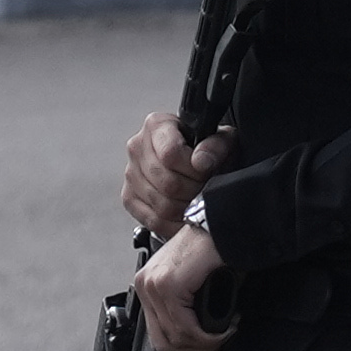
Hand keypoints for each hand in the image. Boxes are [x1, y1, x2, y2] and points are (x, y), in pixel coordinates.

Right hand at [120, 112, 224, 241]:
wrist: (195, 161)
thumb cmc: (206, 150)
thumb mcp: (221, 140)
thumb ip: (215, 146)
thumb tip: (201, 161)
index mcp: (156, 125)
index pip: (170, 154)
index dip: (193, 170)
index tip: (206, 171)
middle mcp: (137, 147)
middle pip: (167, 183)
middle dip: (193, 191)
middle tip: (205, 189)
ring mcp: (131, 174)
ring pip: (161, 205)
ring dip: (186, 209)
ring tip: (197, 200)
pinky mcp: (129, 198)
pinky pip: (153, 220)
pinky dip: (174, 224)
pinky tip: (186, 214)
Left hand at [133, 216, 230, 350]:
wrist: (222, 227)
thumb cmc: (211, 251)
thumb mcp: (195, 288)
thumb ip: (192, 319)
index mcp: (148, 285)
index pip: (158, 335)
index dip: (186, 350)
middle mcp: (146, 284)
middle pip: (164, 342)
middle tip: (218, 345)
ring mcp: (155, 285)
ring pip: (176, 337)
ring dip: (205, 344)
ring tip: (224, 334)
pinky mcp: (169, 285)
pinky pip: (186, 327)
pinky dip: (207, 335)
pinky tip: (223, 328)